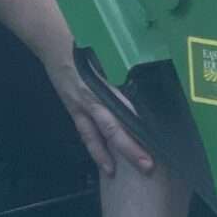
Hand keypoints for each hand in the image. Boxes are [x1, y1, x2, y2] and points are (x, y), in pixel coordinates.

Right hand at [32, 21, 153, 179]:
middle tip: (149, 165)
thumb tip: (152, 86)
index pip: (129, 109)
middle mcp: (96, 98)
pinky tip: (106, 165)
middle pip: (115, 128)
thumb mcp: (110, 53)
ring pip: (99, 136)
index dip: (143, 126)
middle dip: (131, 148)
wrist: (56, 42)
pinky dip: (96, 150)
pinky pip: (86, 134)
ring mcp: (82, 106)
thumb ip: (127, 71)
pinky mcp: (73, 110)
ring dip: (111, 155)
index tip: (160, 141)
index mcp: (108, 83)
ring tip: (123, 173)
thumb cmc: (88, 44)